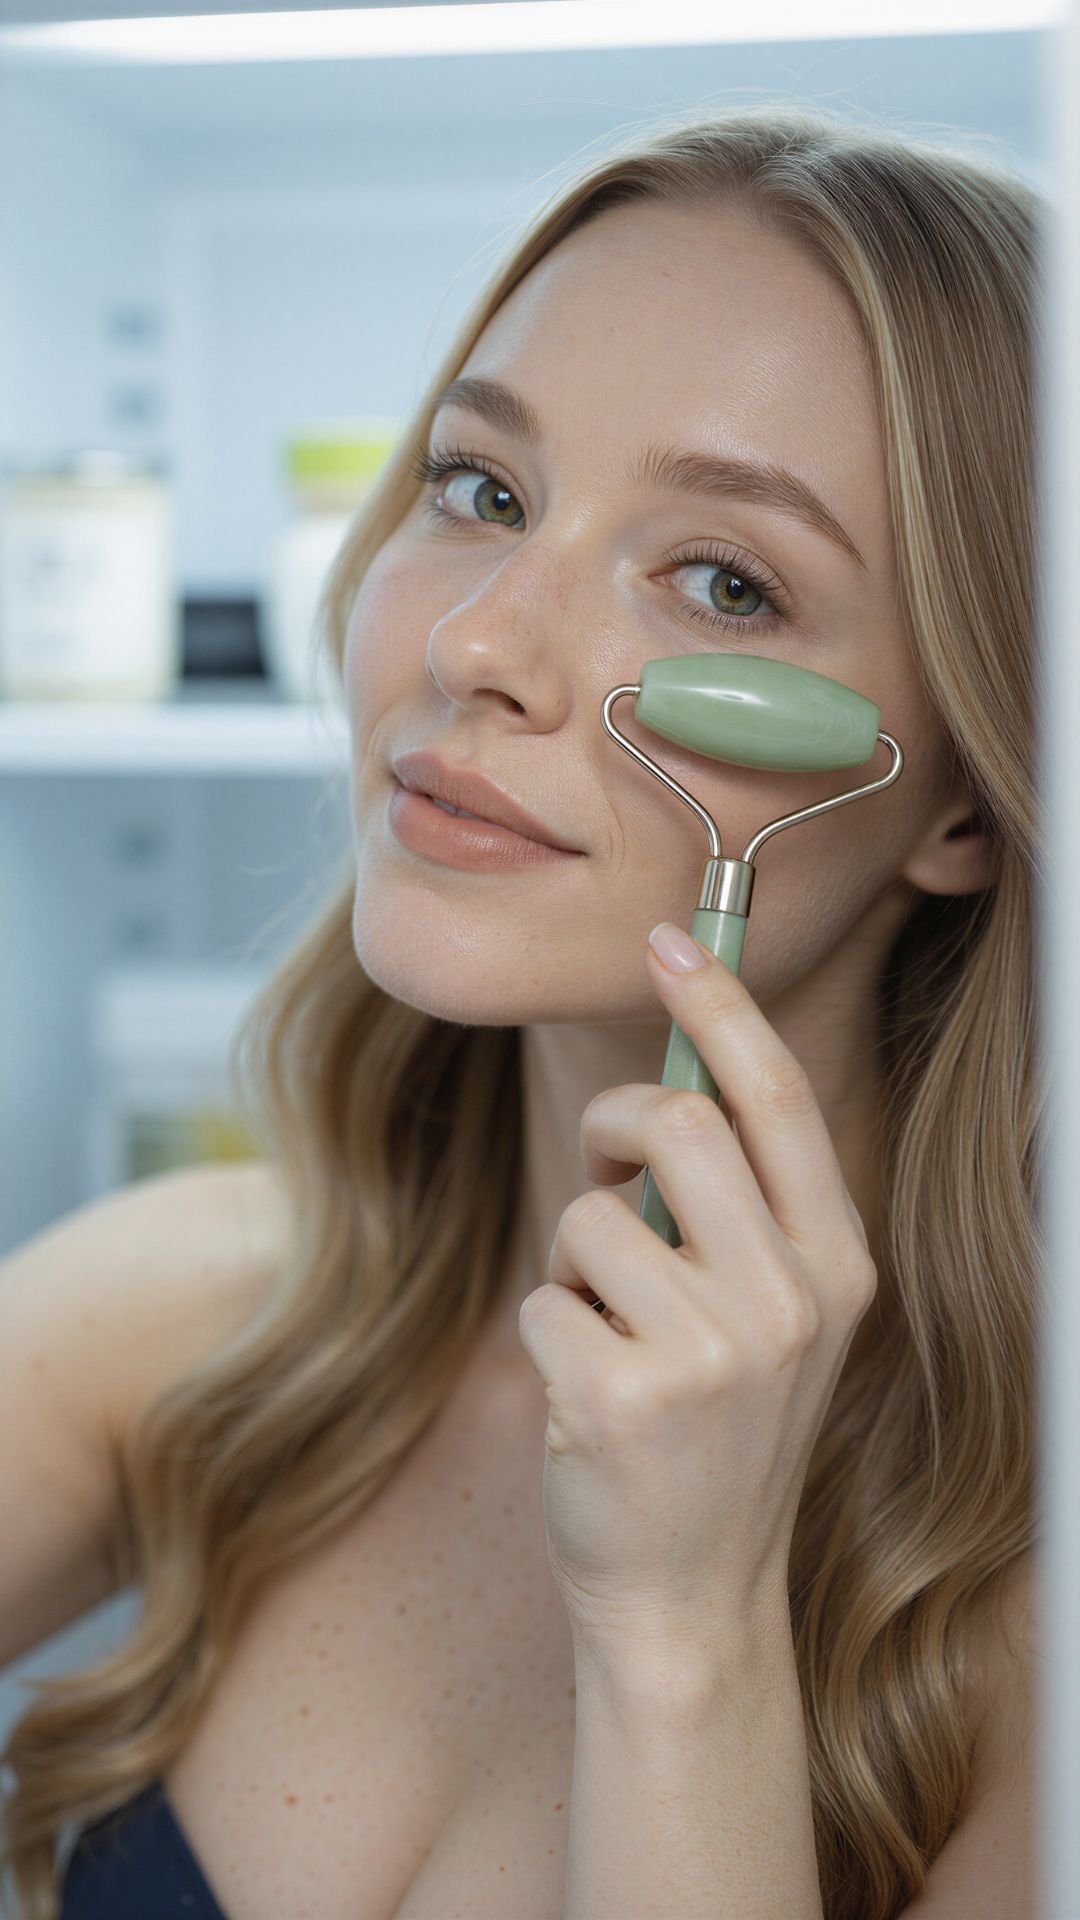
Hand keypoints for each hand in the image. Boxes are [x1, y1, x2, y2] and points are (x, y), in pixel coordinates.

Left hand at [517, 920, 876, 1661]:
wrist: (693, 1597)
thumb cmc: (720, 1437)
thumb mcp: (775, 1322)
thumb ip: (744, 1215)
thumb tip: (669, 1092)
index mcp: (838, 1267)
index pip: (778, 1102)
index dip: (720, 1009)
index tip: (669, 943)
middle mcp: (789, 1301)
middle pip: (673, 1122)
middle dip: (611, 1126)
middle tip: (602, 1173)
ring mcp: (709, 1354)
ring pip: (590, 1214)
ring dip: (576, 1261)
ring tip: (610, 1330)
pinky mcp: (619, 1397)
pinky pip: (544, 1295)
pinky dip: (549, 1331)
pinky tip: (586, 1396)